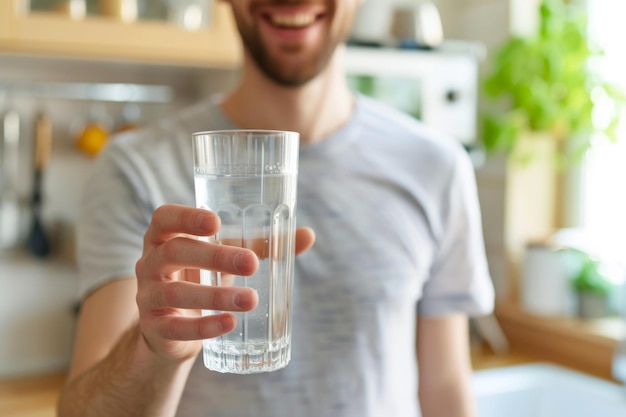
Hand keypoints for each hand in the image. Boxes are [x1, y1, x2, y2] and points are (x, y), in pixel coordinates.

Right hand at [135, 204, 313, 362]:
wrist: (172, 327)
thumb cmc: (202, 276)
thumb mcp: (226, 257)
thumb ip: (262, 245)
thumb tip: (308, 235)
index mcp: (164, 237)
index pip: (164, 218)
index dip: (186, 217)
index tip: (216, 221)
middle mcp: (150, 262)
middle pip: (174, 252)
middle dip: (214, 256)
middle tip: (252, 263)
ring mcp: (148, 296)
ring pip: (175, 292)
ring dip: (215, 296)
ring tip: (250, 300)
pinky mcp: (154, 327)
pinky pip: (176, 327)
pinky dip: (203, 327)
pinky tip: (229, 324)